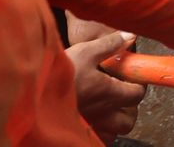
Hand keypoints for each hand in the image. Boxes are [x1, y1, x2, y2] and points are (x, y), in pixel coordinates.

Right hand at [63, 19, 143, 139]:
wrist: (34, 90)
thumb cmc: (60, 71)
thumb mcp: (86, 50)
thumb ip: (110, 45)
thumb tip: (130, 37)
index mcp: (109, 92)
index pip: (138, 94)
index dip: (139, 84)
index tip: (134, 76)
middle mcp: (103, 112)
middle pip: (129, 120)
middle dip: (130, 108)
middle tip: (123, 93)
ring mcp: (92, 123)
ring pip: (115, 131)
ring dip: (116, 120)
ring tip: (109, 105)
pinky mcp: (80, 128)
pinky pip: (100, 137)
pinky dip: (102, 130)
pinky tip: (95, 115)